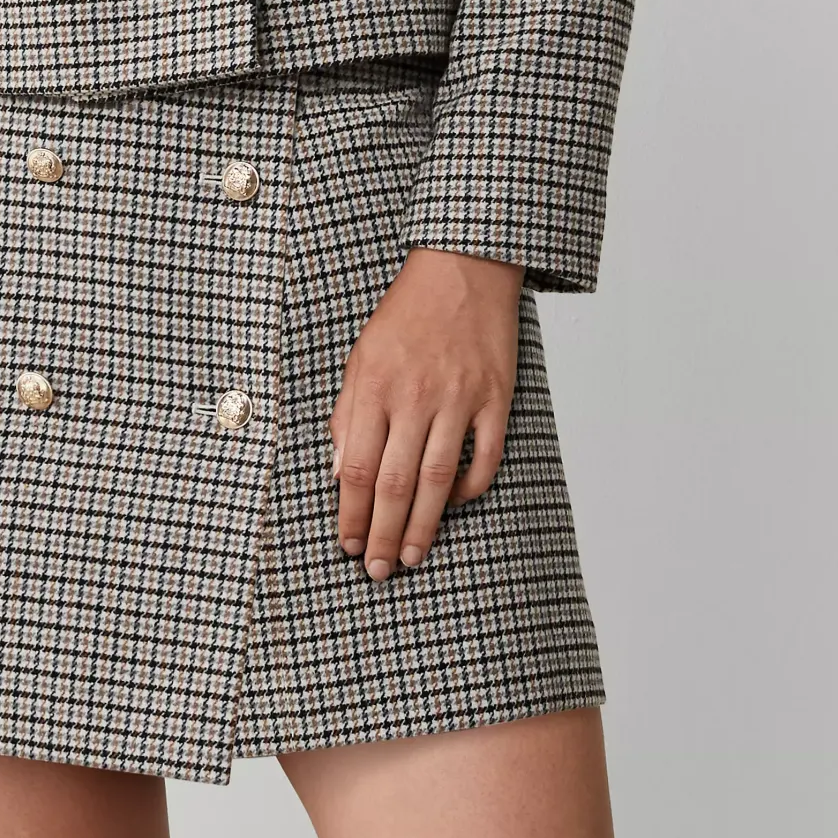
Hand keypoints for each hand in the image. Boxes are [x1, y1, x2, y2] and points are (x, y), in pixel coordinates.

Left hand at [330, 247, 521, 578]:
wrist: (463, 268)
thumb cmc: (407, 313)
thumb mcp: (362, 355)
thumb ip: (348, 413)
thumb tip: (341, 472)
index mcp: (376, 384)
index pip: (359, 467)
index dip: (352, 513)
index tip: (348, 542)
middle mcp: (416, 395)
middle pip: (396, 483)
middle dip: (384, 534)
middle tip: (377, 569)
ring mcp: (459, 398)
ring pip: (437, 480)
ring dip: (423, 526)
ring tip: (411, 557)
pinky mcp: (495, 398)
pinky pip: (484, 459)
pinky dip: (469, 490)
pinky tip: (452, 506)